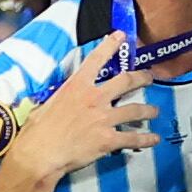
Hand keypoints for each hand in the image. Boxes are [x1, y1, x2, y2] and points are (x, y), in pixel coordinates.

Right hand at [4, 39, 158, 183]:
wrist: (39, 154)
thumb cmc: (36, 133)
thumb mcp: (45, 106)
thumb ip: (61, 100)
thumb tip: (63, 101)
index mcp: (76, 87)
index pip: (96, 59)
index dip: (110, 45)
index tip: (120, 36)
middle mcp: (94, 98)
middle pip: (126, 81)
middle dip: (142, 78)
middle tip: (148, 77)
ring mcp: (104, 118)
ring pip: (136, 109)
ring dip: (149, 110)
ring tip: (154, 110)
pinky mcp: (108, 139)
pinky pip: (134, 138)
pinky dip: (147, 138)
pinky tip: (153, 138)